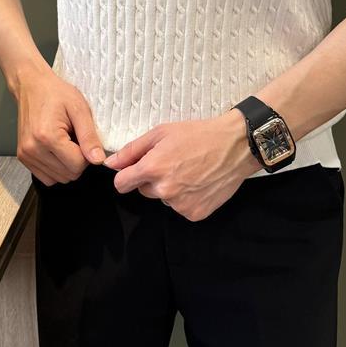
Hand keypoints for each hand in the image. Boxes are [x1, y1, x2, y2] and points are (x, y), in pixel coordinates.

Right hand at [13, 65, 105, 185]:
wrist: (32, 85)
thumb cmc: (56, 93)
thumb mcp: (79, 109)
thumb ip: (89, 137)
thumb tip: (98, 160)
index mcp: (47, 137)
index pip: (77, 165)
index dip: (87, 155)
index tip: (84, 139)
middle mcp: (33, 149)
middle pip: (68, 174)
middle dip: (78, 160)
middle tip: (74, 138)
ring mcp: (26, 155)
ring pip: (58, 179)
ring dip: (67, 165)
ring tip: (65, 142)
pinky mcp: (23, 158)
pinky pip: (46, 177)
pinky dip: (56, 168)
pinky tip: (57, 150)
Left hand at [102, 109, 262, 220]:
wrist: (235, 146)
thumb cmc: (198, 134)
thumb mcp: (161, 133)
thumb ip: (132, 150)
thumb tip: (110, 164)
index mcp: (153, 168)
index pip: (122, 184)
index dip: (126, 175)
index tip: (135, 170)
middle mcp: (164, 190)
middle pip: (143, 191)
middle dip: (152, 179)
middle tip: (172, 162)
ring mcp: (180, 204)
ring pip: (163, 198)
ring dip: (170, 188)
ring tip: (189, 170)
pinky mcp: (195, 213)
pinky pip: (180, 207)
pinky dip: (186, 197)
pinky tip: (198, 182)